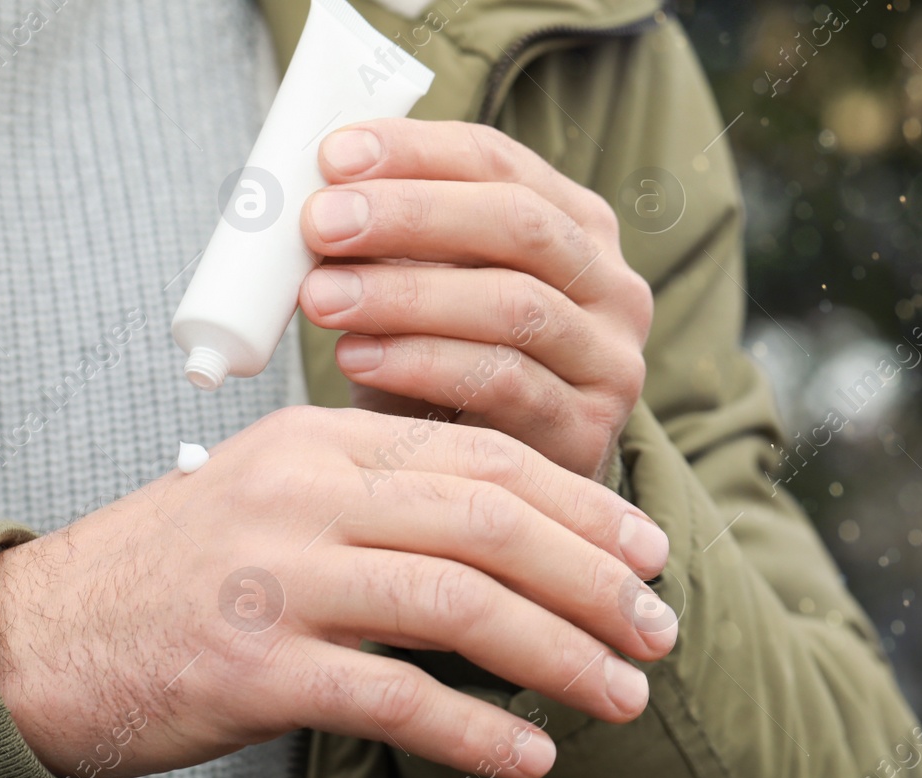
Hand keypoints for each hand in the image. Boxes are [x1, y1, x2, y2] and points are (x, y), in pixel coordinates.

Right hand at [0, 406, 673, 777]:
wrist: (45, 638)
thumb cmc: (181, 571)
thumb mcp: (278, 497)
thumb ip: (382, 498)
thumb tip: (516, 540)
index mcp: (320, 442)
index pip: (481, 455)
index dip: (580, 502)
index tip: (646, 548)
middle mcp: (305, 495)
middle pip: (489, 522)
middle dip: (594, 578)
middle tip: (656, 628)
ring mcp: (278, 579)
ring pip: (460, 603)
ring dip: (560, 653)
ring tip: (622, 693)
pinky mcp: (255, 668)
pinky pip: (395, 696)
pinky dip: (475, 729)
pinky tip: (529, 756)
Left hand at [298, 120, 653, 481]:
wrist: (483, 483)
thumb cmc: (444, 370)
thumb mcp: (422, 288)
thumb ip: (388, 240)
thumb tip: (312, 194)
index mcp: (574, 223)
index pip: (497, 161)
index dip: (414, 151)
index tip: (333, 157)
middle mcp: (610, 283)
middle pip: (516, 222)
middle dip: (409, 216)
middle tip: (320, 223)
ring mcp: (610, 358)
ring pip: (513, 304)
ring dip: (404, 295)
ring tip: (320, 298)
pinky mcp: (588, 428)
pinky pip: (505, 382)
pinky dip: (421, 364)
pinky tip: (357, 357)